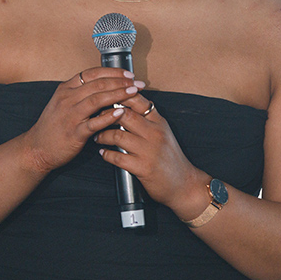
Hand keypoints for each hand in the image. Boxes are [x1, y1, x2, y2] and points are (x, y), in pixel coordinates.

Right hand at [20, 68, 142, 173]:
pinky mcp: (74, 132)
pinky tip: (121, 113)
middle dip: (120, 82)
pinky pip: (93, 122)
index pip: (92, 74)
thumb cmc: (54, 126)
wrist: (37, 148)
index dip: (112, 72)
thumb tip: (105, 86)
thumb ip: (81, 93)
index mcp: (66, 89)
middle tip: (137, 83)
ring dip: (118, 94)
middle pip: (98, 84)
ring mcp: (70, 115)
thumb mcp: (63, 103)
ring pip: (97, 99)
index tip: (128, 74)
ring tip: (133, 93)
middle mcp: (67, 98)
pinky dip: (108, 116)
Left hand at [94, 92, 202, 211]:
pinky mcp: (143, 168)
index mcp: (159, 122)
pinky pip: (117, 157)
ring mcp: (149, 150)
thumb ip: (147, 119)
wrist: (184, 183)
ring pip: (117, 135)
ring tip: (97, 136)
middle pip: (124, 115)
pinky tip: (103, 152)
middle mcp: (155, 133)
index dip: (119, 95)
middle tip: (96, 117)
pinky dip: (106, 154)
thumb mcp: (163, 132)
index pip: (138, 100)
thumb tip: (124, 106)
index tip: (106, 97)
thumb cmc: (171, 158)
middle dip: (106, 115)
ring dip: (102, 135)